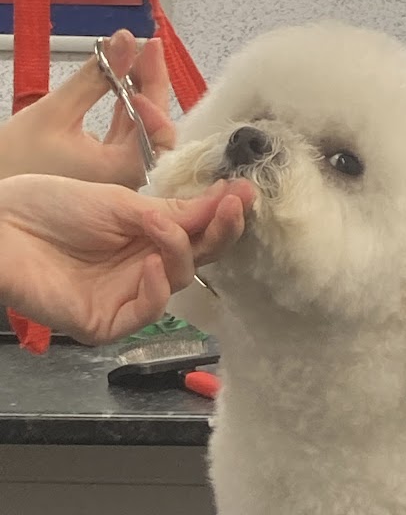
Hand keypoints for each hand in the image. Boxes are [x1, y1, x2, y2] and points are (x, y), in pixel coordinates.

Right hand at [0, 30, 173, 187]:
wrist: (0, 192)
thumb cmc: (18, 159)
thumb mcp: (56, 112)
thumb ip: (95, 78)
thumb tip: (124, 40)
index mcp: (121, 173)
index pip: (158, 132)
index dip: (157, 92)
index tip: (146, 55)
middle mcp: (129, 178)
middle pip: (156, 126)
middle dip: (153, 84)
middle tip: (146, 45)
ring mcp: (121, 173)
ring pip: (144, 127)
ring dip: (141, 91)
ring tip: (134, 54)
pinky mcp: (110, 164)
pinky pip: (128, 133)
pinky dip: (127, 106)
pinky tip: (124, 79)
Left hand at [0, 175, 254, 344]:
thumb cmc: (51, 206)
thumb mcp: (118, 202)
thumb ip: (171, 212)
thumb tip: (225, 198)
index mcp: (146, 235)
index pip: (195, 232)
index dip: (221, 215)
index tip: (244, 192)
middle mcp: (142, 266)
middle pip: (195, 259)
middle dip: (219, 233)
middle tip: (233, 207)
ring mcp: (125, 295)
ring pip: (176, 283)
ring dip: (179, 252)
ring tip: (162, 227)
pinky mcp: (105, 322)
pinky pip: (145, 313)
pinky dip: (154, 289)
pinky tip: (151, 264)